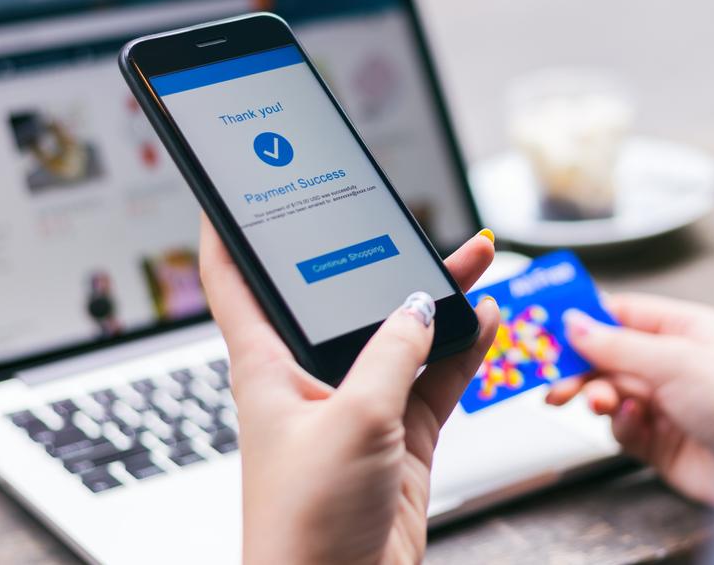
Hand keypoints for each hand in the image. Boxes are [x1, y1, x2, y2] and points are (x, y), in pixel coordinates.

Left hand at [198, 215, 499, 564]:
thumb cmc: (306, 524)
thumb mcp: (353, 419)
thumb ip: (393, 353)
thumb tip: (422, 307)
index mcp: (266, 366)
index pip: (235, 281)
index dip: (229, 230)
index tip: (235, 189)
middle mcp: (309, 379)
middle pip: (342, 301)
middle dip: (377, 259)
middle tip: (412, 221)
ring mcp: (356, 406)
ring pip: (399, 336)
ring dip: (435, 302)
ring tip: (474, 262)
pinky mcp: (396, 437)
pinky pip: (432, 378)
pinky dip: (460, 351)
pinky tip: (483, 322)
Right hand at [545, 293, 713, 511]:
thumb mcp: (674, 360)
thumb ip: (618, 344)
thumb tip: (574, 322)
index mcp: (683, 329)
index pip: (622, 314)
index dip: (584, 321)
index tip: (549, 329)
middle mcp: (672, 363)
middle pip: (608, 357)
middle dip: (581, 368)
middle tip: (555, 382)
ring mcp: (666, 402)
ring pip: (610, 394)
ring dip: (598, 397)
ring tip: (598, 403)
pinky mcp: (661, 441)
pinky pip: (623, 429)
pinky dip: (623, 427)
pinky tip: (640, 425)